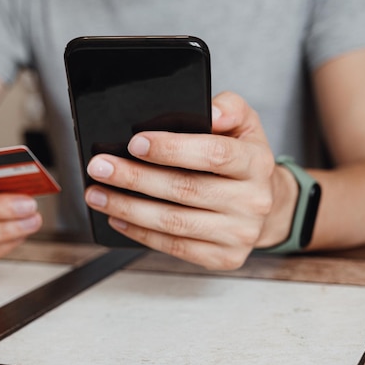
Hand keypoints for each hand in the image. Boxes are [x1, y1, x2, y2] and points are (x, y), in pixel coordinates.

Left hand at [84, 92, 295, 269]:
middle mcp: (252, 201)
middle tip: (99, 167)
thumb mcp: (245, 125)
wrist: (267, 204)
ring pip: (174, 222)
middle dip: (134, 177)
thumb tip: (210, 111)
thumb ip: (229, 107)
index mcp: (256, 163)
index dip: (172, 148)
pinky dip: (140, 233)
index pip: (213, 154)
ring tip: (97, 193)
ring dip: (128, 207)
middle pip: (185, 189)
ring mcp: (238, 233)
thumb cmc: (242, 159)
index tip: (135, 143)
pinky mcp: (224, 257)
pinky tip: (117, 217)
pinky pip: (175, 247)